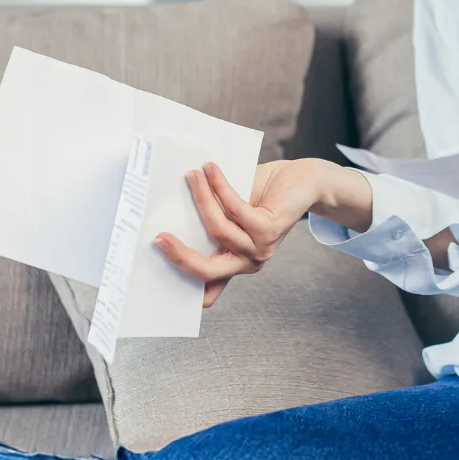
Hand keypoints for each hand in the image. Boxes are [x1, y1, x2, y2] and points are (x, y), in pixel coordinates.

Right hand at [155, 159, 322, 307]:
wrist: (302, 182)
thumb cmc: (262, 196)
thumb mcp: (231, 215)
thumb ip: (209, 223)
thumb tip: (170, 214)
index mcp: (235, 264)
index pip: (207, 289)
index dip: (181, 288)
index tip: (155, 268)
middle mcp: (248, 263)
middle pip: (207, 271)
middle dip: (180, 256)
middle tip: (158, 237)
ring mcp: (260, 249)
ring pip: (218, 231)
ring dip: (200, 199)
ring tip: (191, 175)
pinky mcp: (269, 229)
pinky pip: (235, 209)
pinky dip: (219, 188)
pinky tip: (210, 170)